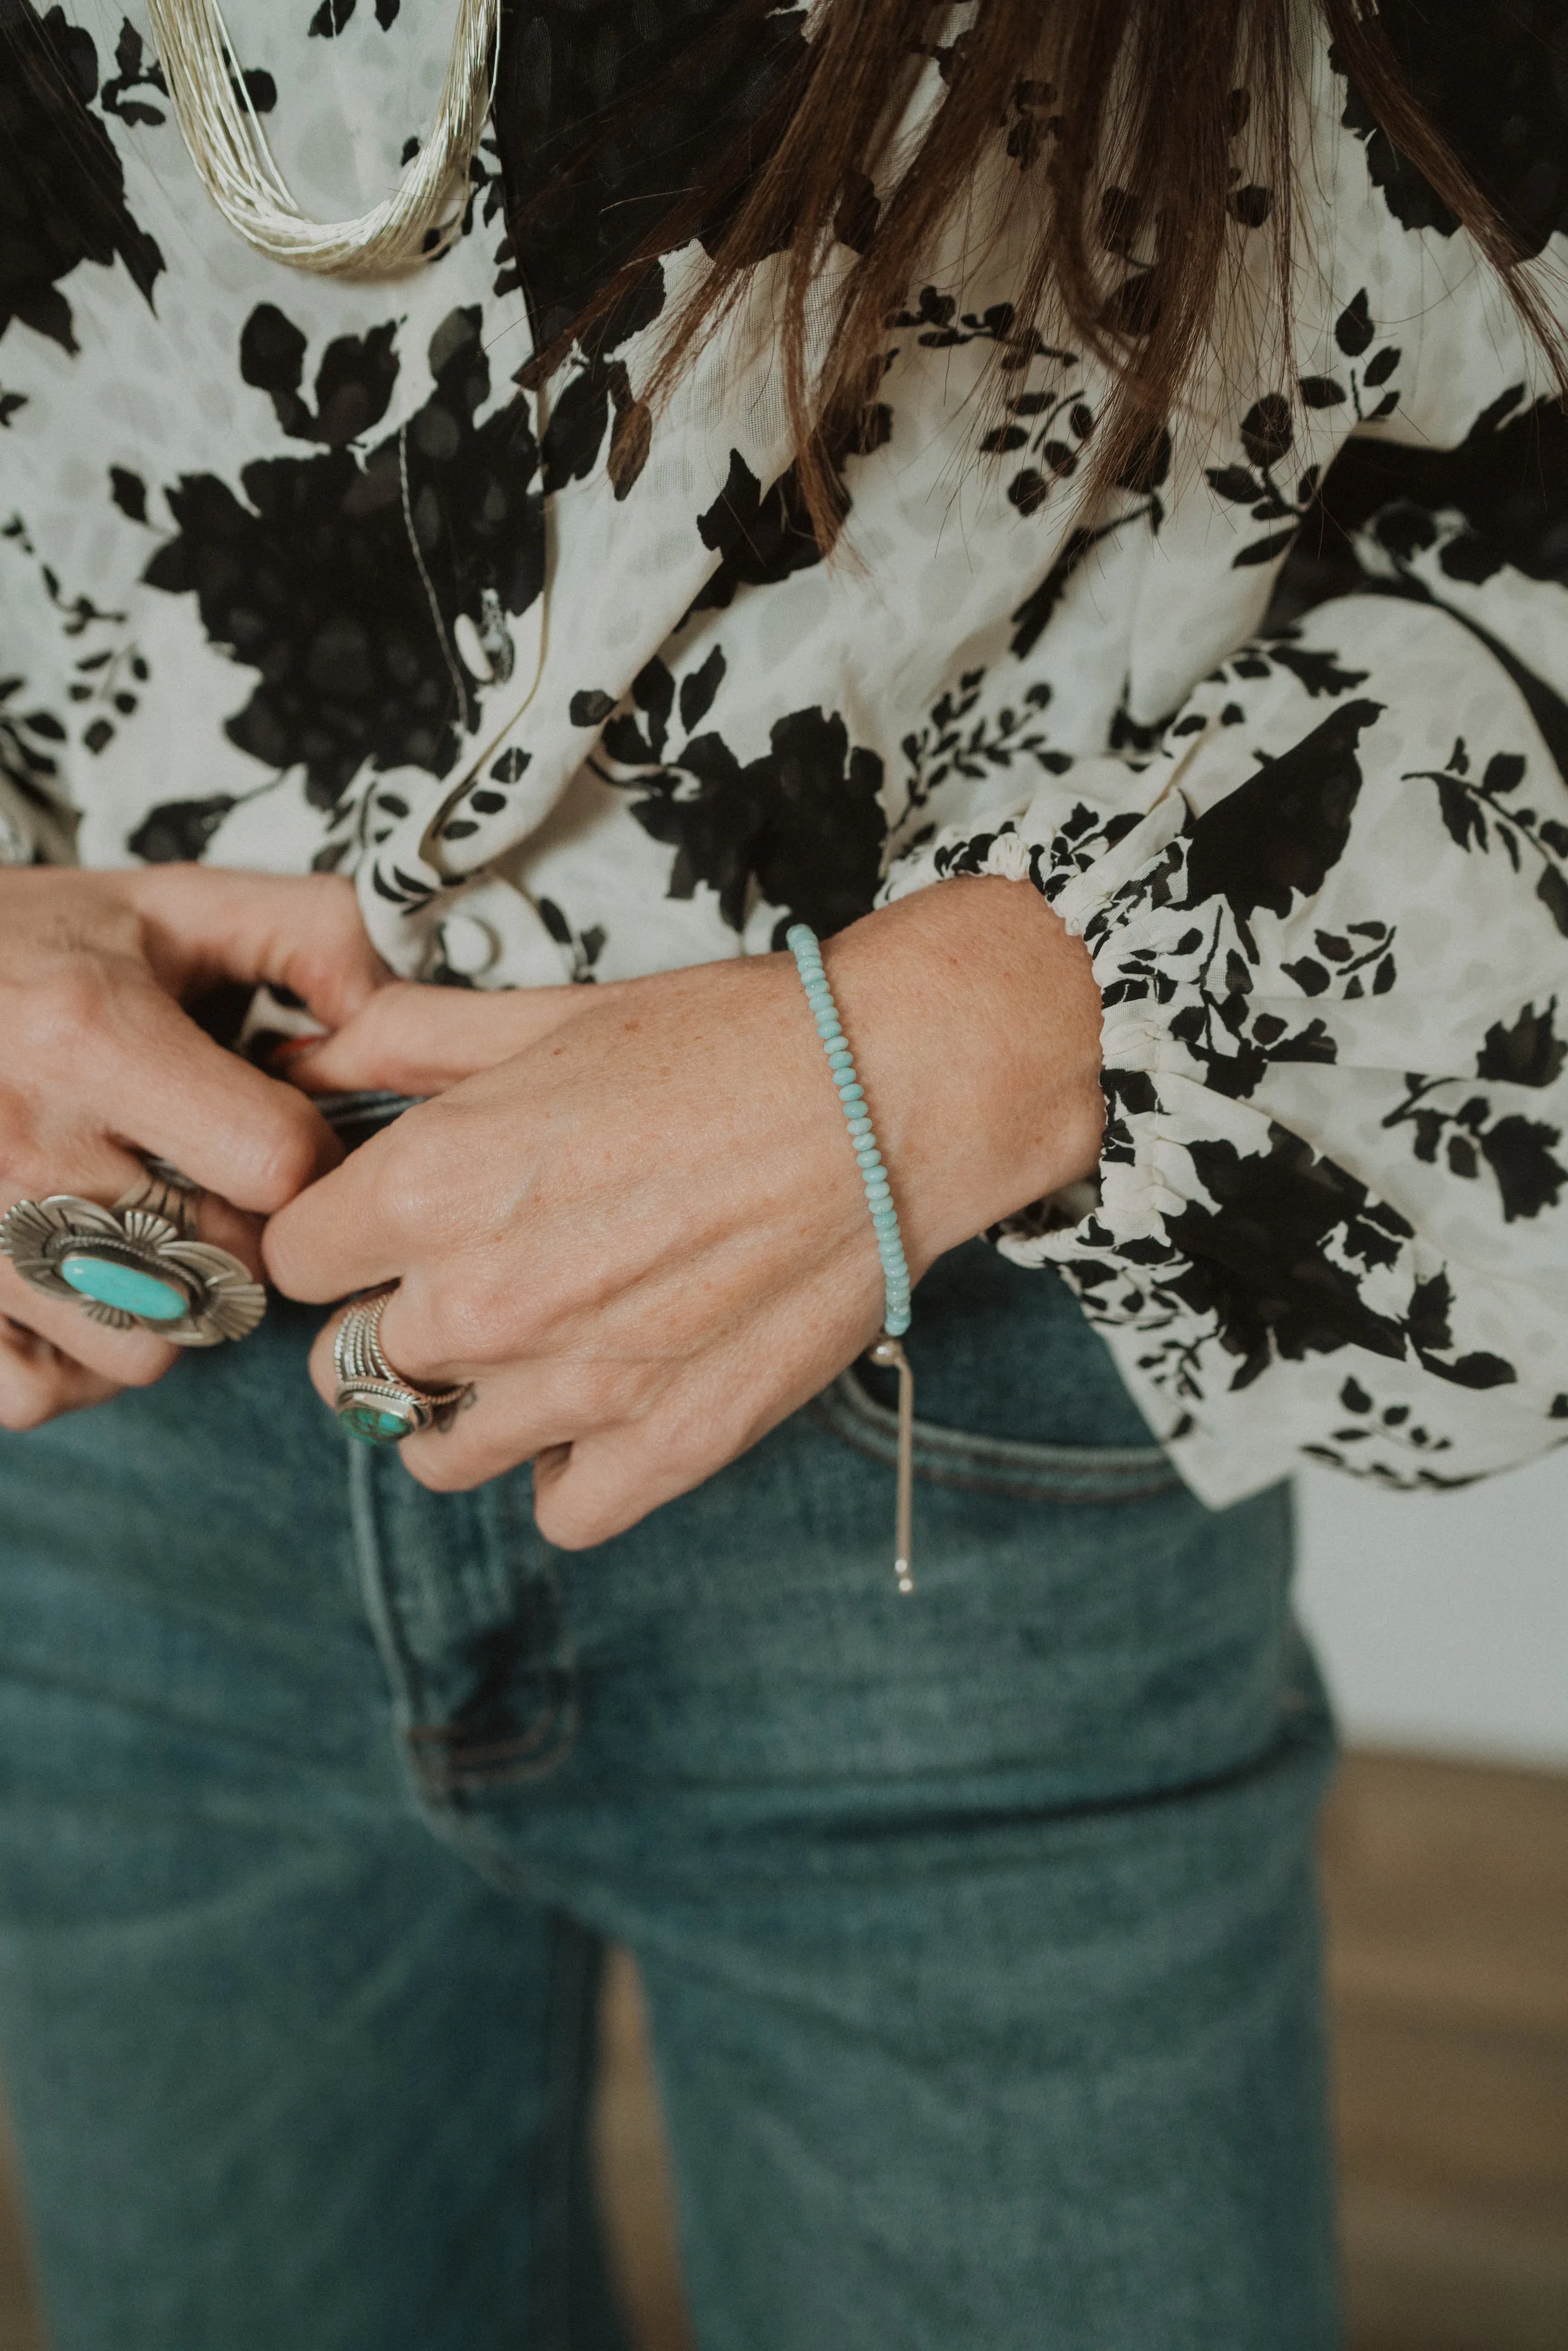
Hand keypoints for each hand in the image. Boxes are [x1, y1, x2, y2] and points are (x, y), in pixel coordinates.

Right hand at [0, 864, 384, 1430]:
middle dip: (252, 1237)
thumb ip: (307, 932)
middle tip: (222, 1190)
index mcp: (92, 1035)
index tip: (288, 1136)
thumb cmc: (30, 946)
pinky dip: (79, 1364)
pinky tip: (90, 1296)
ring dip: (174, 1311)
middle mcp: (24, 1142)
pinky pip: (40, 1391)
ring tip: (154, 1240)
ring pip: (145, 1348)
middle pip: (222, 1268)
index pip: (276, 1162)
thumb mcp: (168, 902)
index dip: (314, 1159)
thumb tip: (392, 1011)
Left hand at [265, 878, 1103, 1545]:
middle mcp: (480, 1301)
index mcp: (431, 1185)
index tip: (384, 1222)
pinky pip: (558, 1511)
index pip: (292, 1260)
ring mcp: (573, 1390)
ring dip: (465, 1407)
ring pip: (435, 1454)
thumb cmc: (730, 1039)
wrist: (896, 1094)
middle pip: (347, 1367)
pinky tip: (603, 1402)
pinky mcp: (667, 1446)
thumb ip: (408, 1041)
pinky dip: (569, 1470)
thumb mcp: (550, 1013)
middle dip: (388, 1323)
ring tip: (535, 1345)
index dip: (334, 1236)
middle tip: (468, 1276)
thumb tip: (311, 1053)